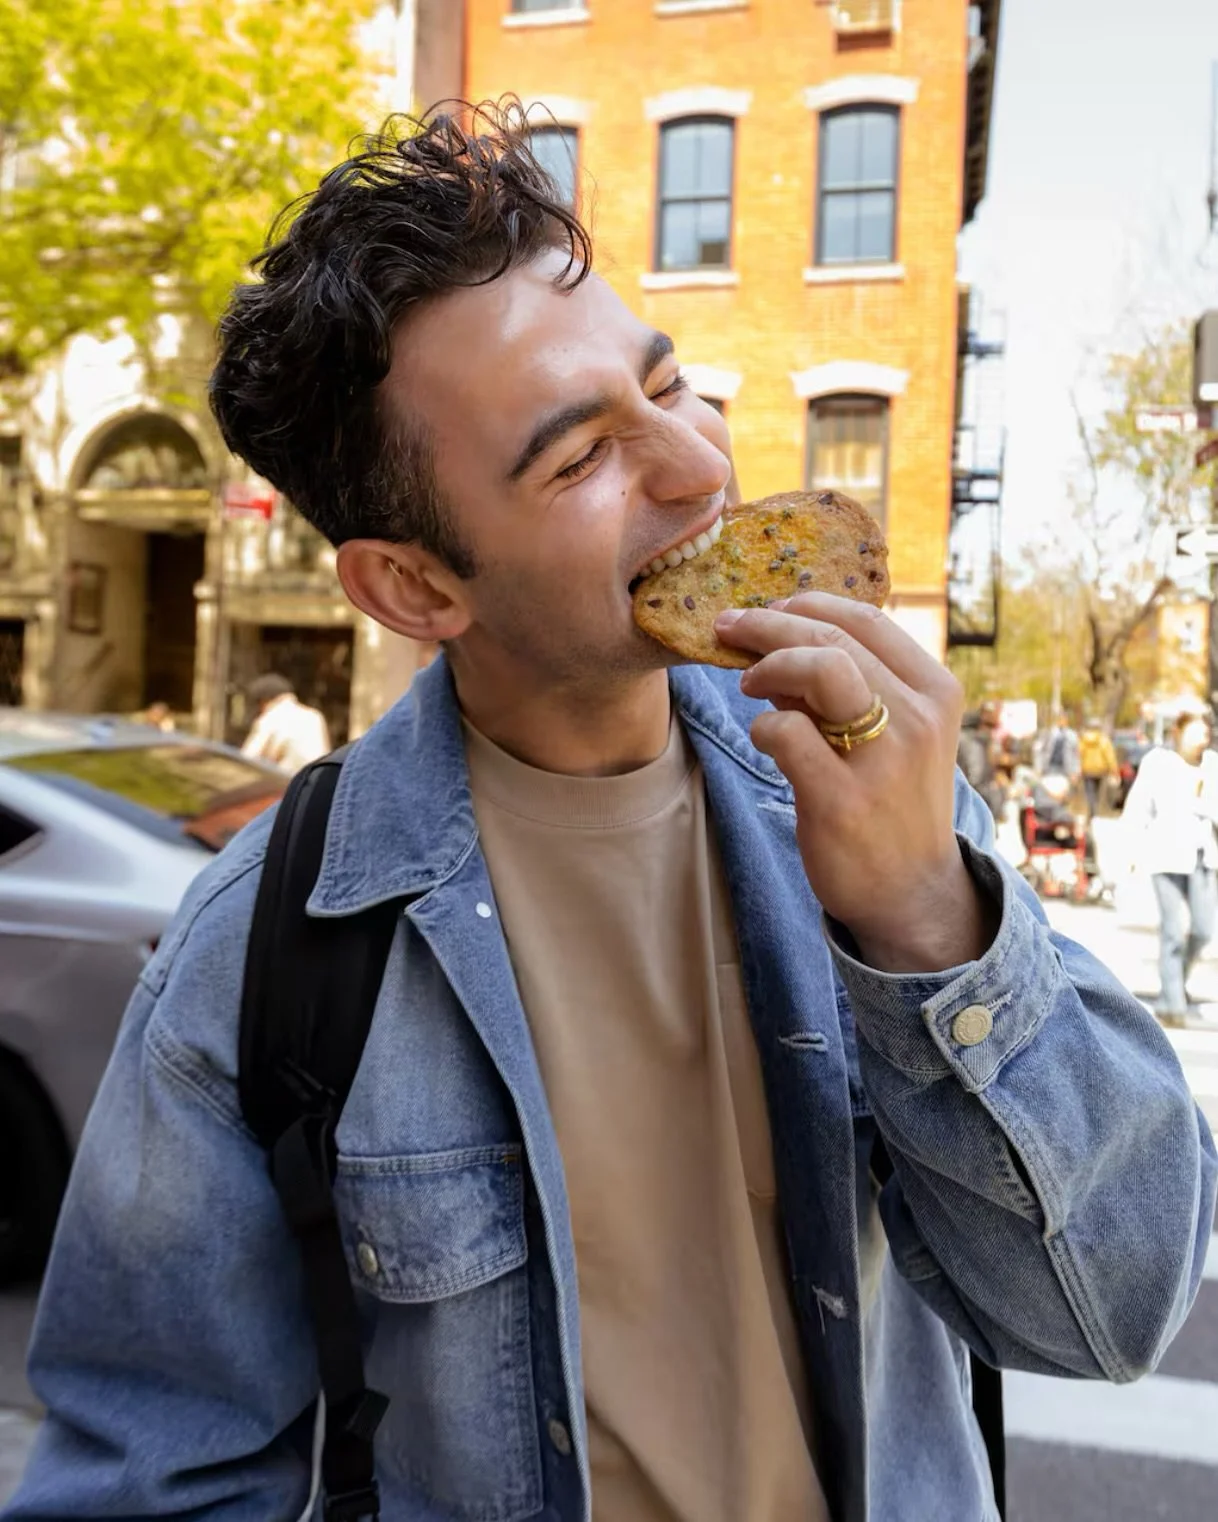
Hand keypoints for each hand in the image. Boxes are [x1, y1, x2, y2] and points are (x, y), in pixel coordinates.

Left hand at [714, 593, 996, 972]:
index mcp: (934, 691)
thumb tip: (778, 639)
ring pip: (819, 668)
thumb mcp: (892, 734)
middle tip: (729, 627)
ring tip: (747, 681)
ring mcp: (883, 760)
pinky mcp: (842, 801)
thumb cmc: (892, 802)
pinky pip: (786, 734)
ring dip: (769, 663)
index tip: (772, 608)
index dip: (810, 602)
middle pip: (834, 636)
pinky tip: (764, 738)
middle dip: (769, 623)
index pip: (868, 619)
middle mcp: (917, 718)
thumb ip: (847, 688)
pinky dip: (764, 727)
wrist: (912, 893)